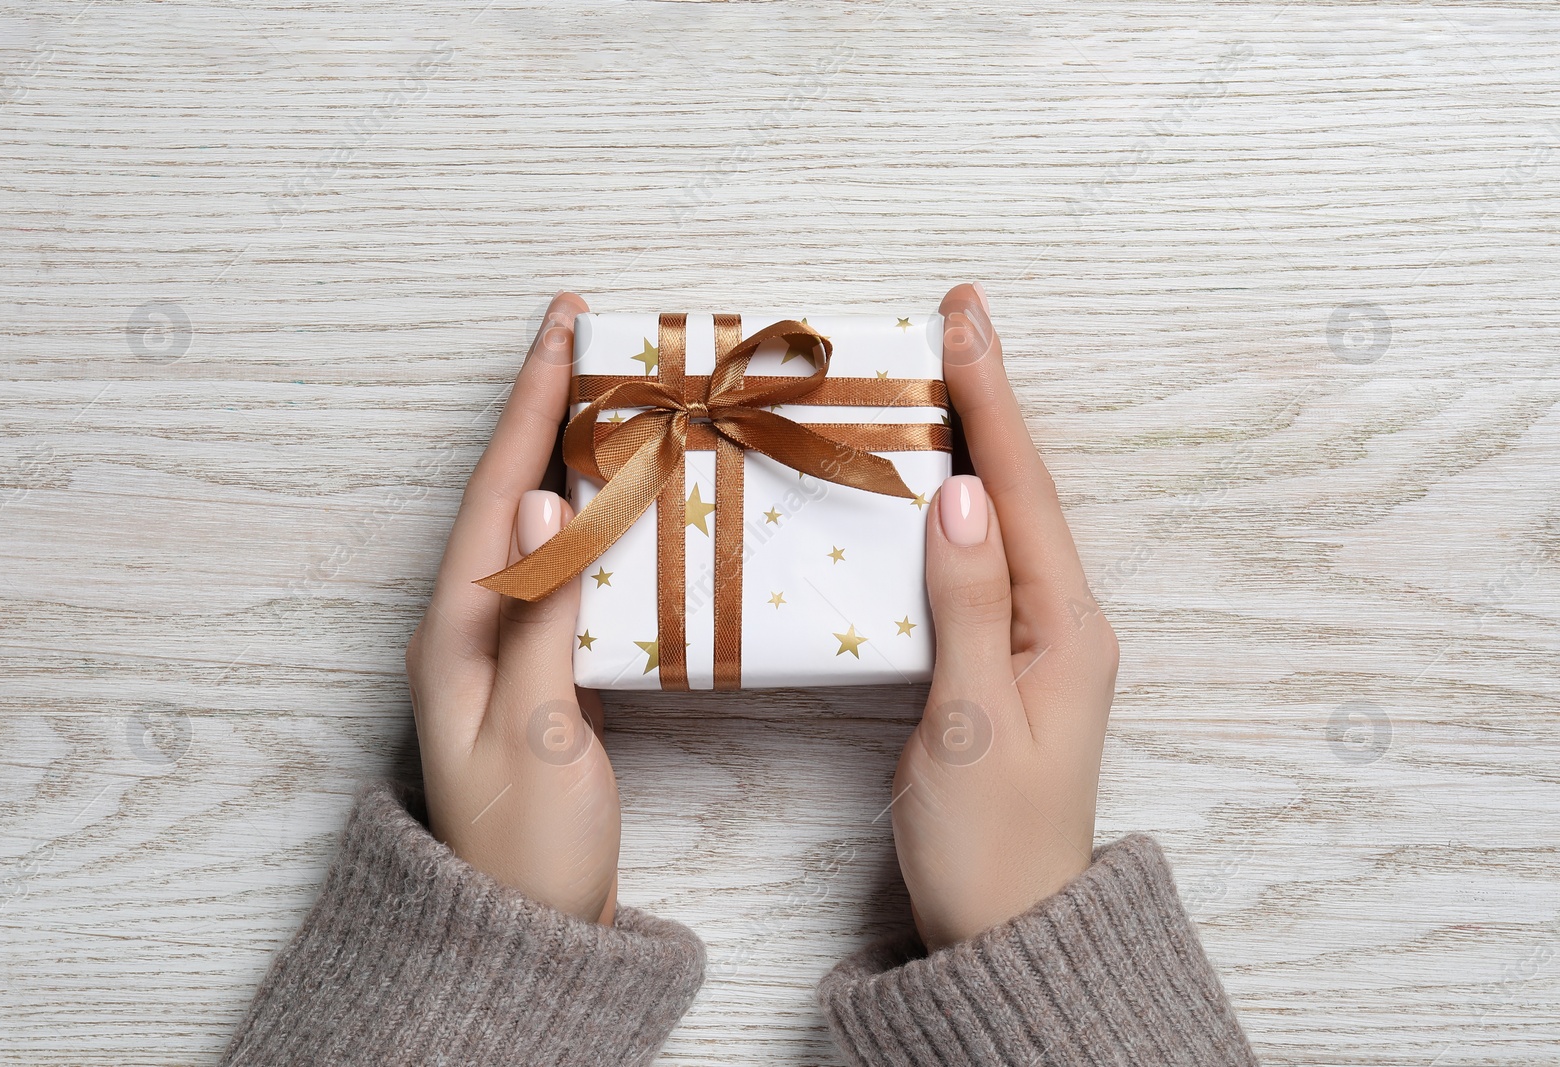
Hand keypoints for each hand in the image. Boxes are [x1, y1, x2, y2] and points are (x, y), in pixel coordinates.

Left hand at [405, 291, 619, 924]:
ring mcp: (505, 647)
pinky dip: (599, 522)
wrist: (528, 933)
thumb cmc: (529, 846)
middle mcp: (471, 625)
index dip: (531, 405)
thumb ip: (539, 614)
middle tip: (596, 340)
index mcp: (456, 631)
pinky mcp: (542, 671)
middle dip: (548, 411)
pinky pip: (566, 570)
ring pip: (540, 526)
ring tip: (618, 397)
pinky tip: (629, 504)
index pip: (496, 491)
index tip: (563, 327)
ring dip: (574, 456)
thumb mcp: (538, 731)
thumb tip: (539, 500)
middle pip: (510, 493)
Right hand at [891, 283, 1118, 950]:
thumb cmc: (989, 840)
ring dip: (969, 443)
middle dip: (985, 400)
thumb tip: (959, 497)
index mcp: (1065, 628)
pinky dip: (948, 508)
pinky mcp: (998, 662)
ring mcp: (1031, 641)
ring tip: (935, 373)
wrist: (1005, 928)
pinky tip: (924, 483)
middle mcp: (1059, 621)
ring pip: (995, 520)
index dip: (991, 401)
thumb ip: (967, 609)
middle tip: (954, 317)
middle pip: (1017, 490)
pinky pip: (974, 563)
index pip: (1020, 491)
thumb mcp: (972, 726)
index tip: (964, 321)